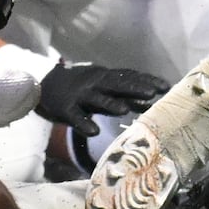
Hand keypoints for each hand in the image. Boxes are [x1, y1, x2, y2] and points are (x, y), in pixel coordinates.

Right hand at [36, 62, 168, 137]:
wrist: (42, 84)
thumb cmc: (81, 89)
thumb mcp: (103, 88)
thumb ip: (125, 95)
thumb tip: (151, 100)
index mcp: (105, 77)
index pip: (128, 76)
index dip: (146, 80)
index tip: (166, 86)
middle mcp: (94, 83)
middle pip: (116, 84)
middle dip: (134, 88)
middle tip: (152, 93)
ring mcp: (79, 95)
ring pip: (96, 99)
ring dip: (110, 103)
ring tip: (125, 110)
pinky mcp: (65, 108)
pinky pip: (75, 116)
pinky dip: (84, 123)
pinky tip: (94, 132)